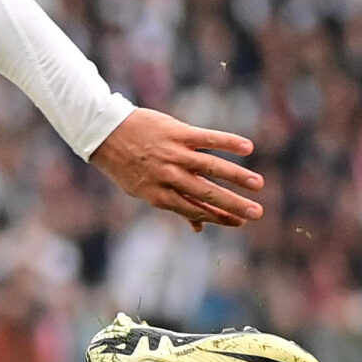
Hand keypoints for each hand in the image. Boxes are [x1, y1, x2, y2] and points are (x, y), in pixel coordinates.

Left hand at [89, 108, 265, 230]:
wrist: (103, 132)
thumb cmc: (126, 165)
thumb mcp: (143, 191)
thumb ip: (174, 205)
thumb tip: (199, 229)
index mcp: (158, 195)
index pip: (194, 210)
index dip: (218, 218)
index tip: (240, 223)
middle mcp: (167, 176)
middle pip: (205, 193)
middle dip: (232, 205)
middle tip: (257, 213)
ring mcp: (172, 154)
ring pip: (209, 167)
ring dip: (235, 176)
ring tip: (257, 185)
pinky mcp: (176, 132)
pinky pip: (205, 138)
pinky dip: (226, 142)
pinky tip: (247, 148)